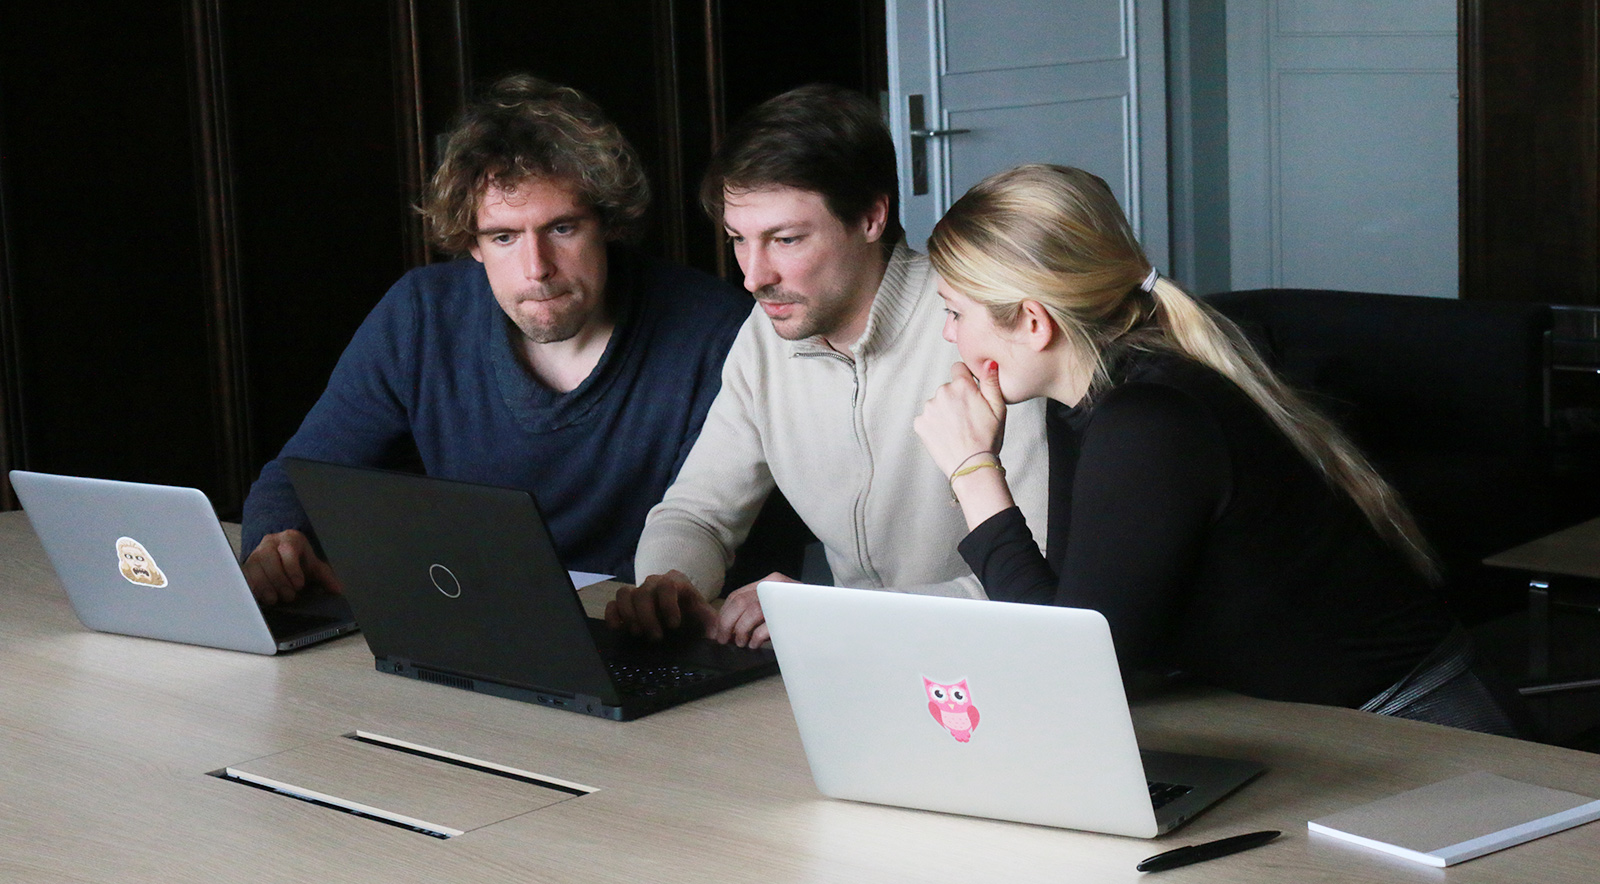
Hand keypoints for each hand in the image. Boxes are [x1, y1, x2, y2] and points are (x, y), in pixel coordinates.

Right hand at [242, 529, 341, 605]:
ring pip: (256, 571)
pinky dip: (253, 589)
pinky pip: (245, 578)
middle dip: (281, 583)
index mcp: (290, 539)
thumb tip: (338, 589)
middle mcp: (270, 543)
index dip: (293, 569)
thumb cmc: (298, 561)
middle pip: (270, 562)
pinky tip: (262, 597)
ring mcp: (255, 554)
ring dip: (266, 588)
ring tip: (276, 598)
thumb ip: (325, 576)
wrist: (279, 556)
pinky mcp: (245, 566)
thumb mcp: (313, 566)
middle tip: (289, 596)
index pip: (288, 550)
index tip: (299, 585)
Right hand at [605, 570, 717, 639]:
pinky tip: (618, 629)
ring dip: (630, 615)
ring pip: (625, 594)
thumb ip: (712, 623)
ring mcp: (638, 590)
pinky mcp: (625, 602)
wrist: (681, 611)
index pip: (668, 586)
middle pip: (644, 592)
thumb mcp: (705, 616)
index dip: (668, 605)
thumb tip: (716, 634)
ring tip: (638, 633)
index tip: (674, 625)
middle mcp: (654, 582)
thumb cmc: (693, 613)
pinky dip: (613, 615)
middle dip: (648, 617)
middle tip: (655, 637)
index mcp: (676, 582)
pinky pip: (613, 603)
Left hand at [713, 572, 795, 647]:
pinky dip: (756, 637)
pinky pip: (767, 625)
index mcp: (769, 582)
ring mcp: (785, 597)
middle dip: (727, 624)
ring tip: (742, 643)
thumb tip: (724, 628)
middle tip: (725, 640)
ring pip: (752, 611)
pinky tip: (756, 644)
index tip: (719, 631)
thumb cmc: (798, 617)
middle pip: (740, 602)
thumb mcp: (774, 608)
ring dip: (741, 631)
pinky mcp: (792, 613)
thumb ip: (753, 612)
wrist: (828, 619)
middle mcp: (776, 585)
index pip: (737, 596)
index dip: (724, 615)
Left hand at [914, 360, 1007, 476]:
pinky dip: (934, 425)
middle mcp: (942, 392)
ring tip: (957, 430)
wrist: (971, 466)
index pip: (958, 368)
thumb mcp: (999, 408)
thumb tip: (988, 361)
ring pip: (937, 404)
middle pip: (948, 388)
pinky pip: (927, 418)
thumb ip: (991, 382)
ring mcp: (929, 408)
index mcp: (962, 386)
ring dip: (944, 412)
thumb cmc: (988, 439)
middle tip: (967, 419)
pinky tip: (946, 436)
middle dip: (955, 398)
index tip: (970, 394)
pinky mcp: (919, 423)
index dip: (965, 379)